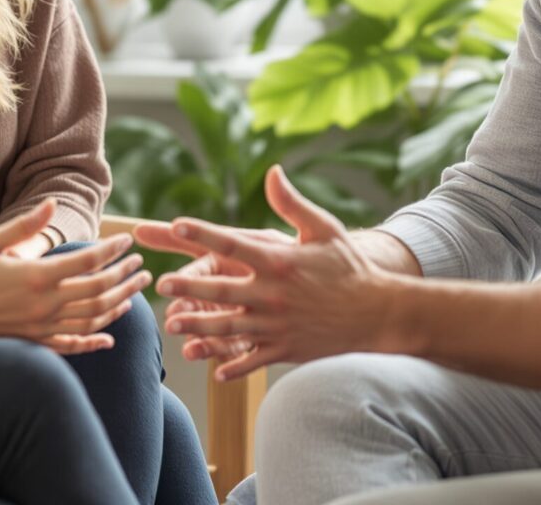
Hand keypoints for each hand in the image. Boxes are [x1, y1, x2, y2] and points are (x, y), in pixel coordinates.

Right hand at [0, 201, 149, 354]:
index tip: (127, 241)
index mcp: (36, 276)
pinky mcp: (34, 344)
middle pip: (99, 290)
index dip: (113, 250)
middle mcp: (44, 305)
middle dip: (125, 276)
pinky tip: (109, 336)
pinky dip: (94, 340)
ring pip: (92, 318)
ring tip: (135, 292)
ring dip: (119, 304)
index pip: (89, 262)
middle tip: (142, 266)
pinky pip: (72, 345)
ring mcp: (41, 328)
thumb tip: (53, 203)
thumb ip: (25, 225)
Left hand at [153, 166, 411, 379]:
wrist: (379, 314)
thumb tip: (271, 171)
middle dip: (189, 287)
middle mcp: (273, 294)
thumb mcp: (324, 229)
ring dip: (198, 326)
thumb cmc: (349, 267)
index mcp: (279, 261)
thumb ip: (292, 203)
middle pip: (222, 289)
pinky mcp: (285, 348)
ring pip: (229, 327)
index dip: (202, 233)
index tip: (176, 225)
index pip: (232, 243)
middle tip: (161, 284)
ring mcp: (277, 324)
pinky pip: (253, 359)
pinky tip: (214, 370)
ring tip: (173, 324)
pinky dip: (233, 366)